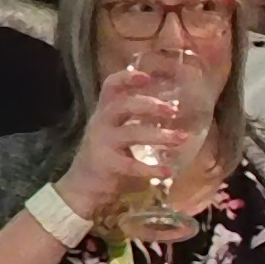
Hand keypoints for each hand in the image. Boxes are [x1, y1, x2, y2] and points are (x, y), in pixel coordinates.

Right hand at [60, 73, 181, 215]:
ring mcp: (102, 143)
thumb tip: (170, 106)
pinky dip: (152, 168)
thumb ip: (134, 119)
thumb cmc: (106, 156)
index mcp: (105, 112)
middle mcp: (101, 123)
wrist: (82, 187)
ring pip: (132, 133)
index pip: (110, 86)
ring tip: (181, 138)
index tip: (147, 76)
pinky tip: (168, 171)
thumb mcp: (115, 131)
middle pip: (123, 105)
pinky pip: (132, 165)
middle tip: (172, 111)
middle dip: (149, 105)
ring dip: (159, 135)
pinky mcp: (107, 165)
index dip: (127, 78)